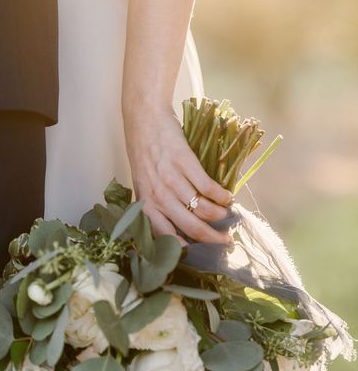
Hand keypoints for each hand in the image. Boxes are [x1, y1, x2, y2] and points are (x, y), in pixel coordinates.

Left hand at [123, 104, 232, 244]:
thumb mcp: (143, 181)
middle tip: (226, 241)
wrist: (144, 118)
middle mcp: (157, 194)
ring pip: (201, 208)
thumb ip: (156, 202)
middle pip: (190, 226)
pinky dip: (221, 195)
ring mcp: (171, 178)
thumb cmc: (144, 151)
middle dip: (212, 238)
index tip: (200, 252)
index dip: (185, 247)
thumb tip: (180, 223)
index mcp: (146, 202)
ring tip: (227, 215)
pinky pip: (208, 187)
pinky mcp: (184, 162)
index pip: (165, 235)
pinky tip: (227, 197)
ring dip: (219, 215)